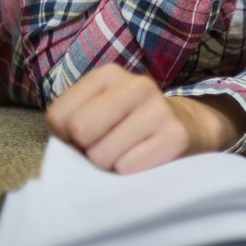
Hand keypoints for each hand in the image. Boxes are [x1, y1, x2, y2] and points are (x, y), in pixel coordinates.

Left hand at [45, 65, 245, 173]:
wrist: (187, 125)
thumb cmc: (128, 124)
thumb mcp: (97, 109)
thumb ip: (70, 121)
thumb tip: (66, 148)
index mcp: (109, 74)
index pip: (59, 115)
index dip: (67, 135)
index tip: (89, 133)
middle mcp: (137, 84)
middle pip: (80, 130)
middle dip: (87, 148)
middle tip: (106, 145)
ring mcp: (160, 109)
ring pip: (102, 155)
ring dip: (109, 163)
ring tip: (127, 151)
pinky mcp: (175, 136)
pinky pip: (128, 167)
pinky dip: (130, 171)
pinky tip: (144, 158)